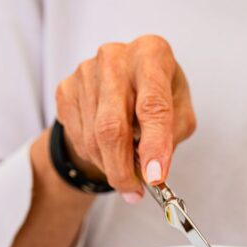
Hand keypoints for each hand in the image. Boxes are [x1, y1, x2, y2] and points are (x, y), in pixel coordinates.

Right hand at [54, 35, 195, 201]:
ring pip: (93, 137)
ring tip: (126, 170)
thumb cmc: (157, 93)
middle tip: (134, 191)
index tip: (155, 176)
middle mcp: (116, 57)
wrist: (125, 79)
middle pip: (113, 126)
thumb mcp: (180, 110)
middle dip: (123, 168)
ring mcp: (86, 71)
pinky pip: (77, 136)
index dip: (155, 145)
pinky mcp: (66, 88)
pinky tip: (108, 150)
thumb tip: (152, 171)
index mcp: (152, 54)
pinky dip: (94, 155)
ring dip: (110, 165)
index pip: (153, 106)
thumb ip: (171, 136)